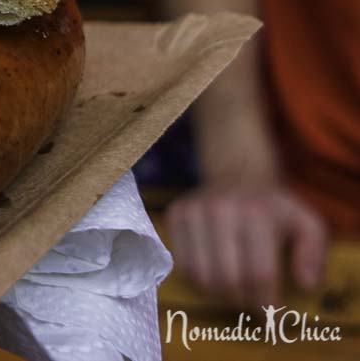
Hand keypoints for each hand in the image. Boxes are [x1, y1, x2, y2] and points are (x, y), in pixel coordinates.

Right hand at [166, 182, 327, 308]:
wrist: (237, 175)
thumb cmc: (274, 209)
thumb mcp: (307, 224)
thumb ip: (313, 254)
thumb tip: (304, 285)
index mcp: (256, 213)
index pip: (258, 273)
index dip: (266, 301)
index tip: (272, 312)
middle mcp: (220, 209)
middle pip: (227, 278)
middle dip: (242, 300)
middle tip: (252, 303)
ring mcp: (193, 211)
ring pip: (201, 275)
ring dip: (219, 293)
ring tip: (234, 290)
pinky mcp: (175, 215)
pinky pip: (182, 264)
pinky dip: (198, 278)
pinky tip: (214, 273)